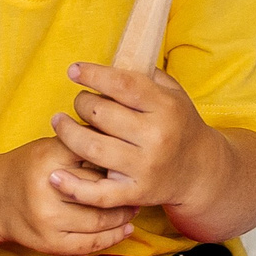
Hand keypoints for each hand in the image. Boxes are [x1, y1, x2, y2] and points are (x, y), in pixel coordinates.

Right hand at [0, 136, 139, 255]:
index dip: (117, 161)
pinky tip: (125, 229)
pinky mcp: (49, 242)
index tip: (131, 160)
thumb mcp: (52, 147)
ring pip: (100, 220)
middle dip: (124, 191)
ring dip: (123, 216)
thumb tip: (126, 149)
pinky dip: (112, 237)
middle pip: (101, 191)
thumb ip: (85, 147)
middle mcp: (46, 188)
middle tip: (139, 187)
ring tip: (134, 208)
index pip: (97, 159)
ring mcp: (47, 218)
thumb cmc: (32, 166)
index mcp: (48, 158)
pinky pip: (90, 243)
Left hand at [48, 62, 232, 222]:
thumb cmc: (178, 125)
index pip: (123, 85)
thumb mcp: (173, 93)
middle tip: (79, 102)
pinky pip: (98, 193)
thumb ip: (145, 75)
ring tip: (60, 123)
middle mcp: (157, 137)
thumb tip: (110, 61)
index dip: (93, 75)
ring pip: (91, 147)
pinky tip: (55, 176)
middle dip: (82, 103)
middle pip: (101, 114)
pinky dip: (72, 186)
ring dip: (67, 133)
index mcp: (166, 107)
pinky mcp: (135, 194)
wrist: (200, 170)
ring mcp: (145, 167)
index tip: (74, 70)